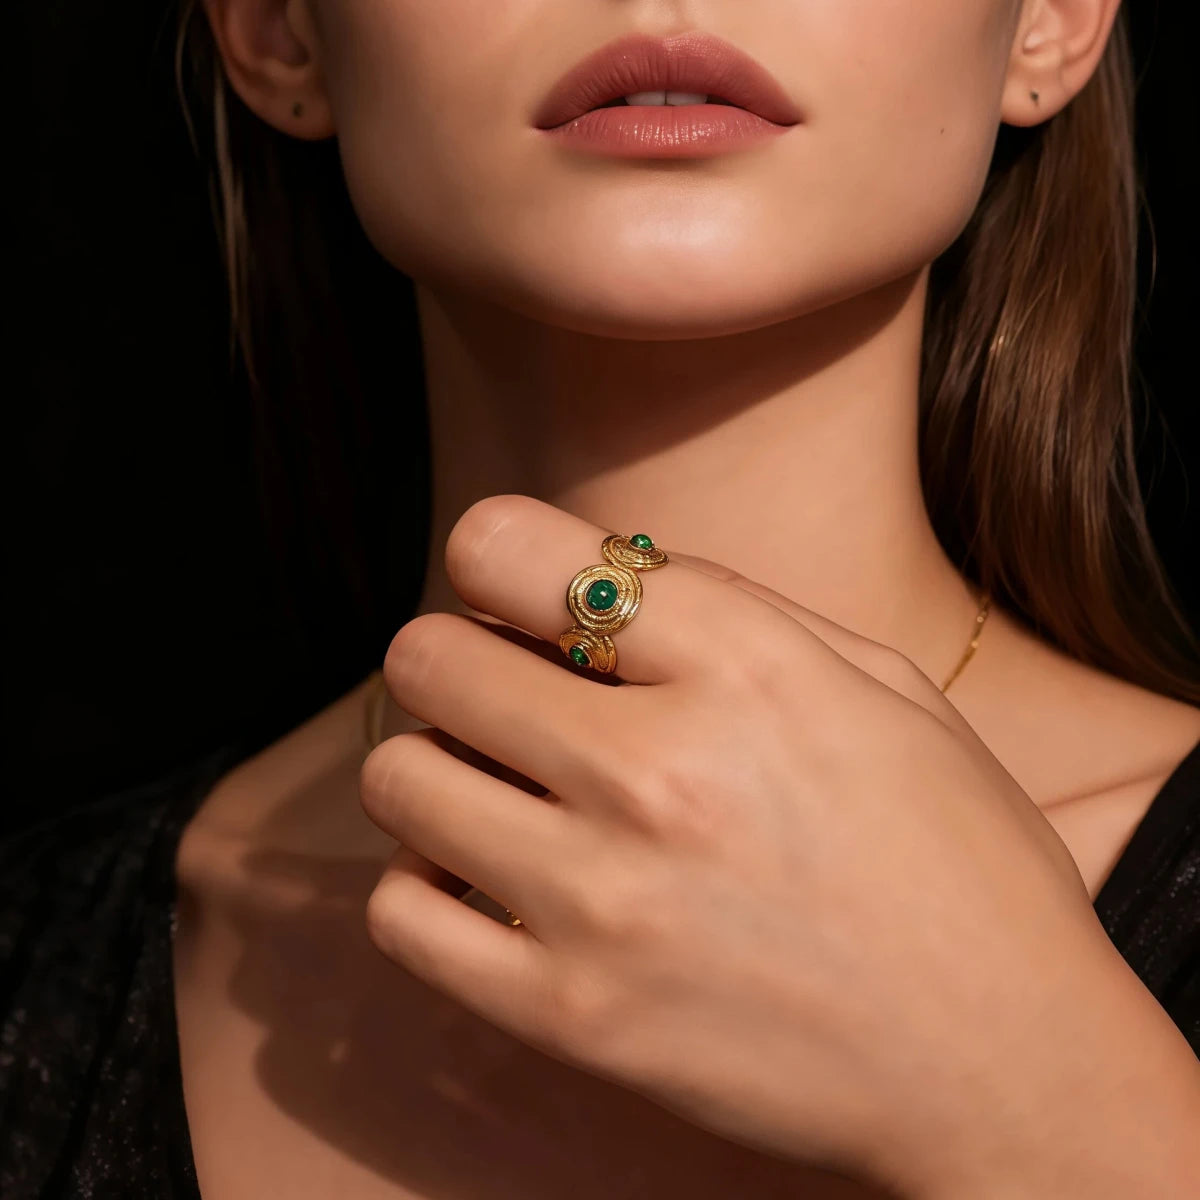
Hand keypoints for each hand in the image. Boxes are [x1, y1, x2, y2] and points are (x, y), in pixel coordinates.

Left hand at [359, 494, 1125, 1196]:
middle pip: (427, 659)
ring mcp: (603, 903)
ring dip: (434, 765)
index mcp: (743, 667)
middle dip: (453, 658)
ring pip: (397, 779)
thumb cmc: (954, 856)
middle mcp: (658, 772)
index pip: (510, 548)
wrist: (1001, 1061)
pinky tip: (490, 882)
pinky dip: (426, 884)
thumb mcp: (879, 684)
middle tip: (503, 691)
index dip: (494, 554)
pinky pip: (401, 915)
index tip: (517, 592)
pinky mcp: (571, 1016)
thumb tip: (601, 571)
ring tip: (500, 788)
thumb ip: (732, 608)